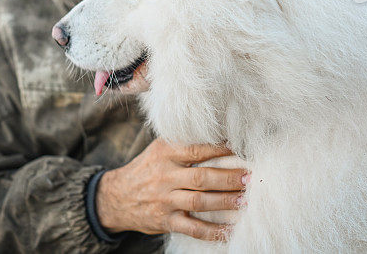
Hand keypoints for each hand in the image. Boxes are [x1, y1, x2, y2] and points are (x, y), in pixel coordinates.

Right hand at [96, 140, 248, 240]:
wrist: (116, 197)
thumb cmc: (147, 168)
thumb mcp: (159, 149)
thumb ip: (184, 143)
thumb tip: (220, 134)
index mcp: (165, 153)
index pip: (197, 149)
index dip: (221, 148)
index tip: (242, 148)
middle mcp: (165, 175)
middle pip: (202, 177)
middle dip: (229, 178)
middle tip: (250, 177)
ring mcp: (165, 199)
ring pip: (199, 201)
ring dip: (225, 201)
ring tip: (245, 200)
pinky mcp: (165, 221)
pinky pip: (192, 228)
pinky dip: (212, 231)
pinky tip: (229, 231)